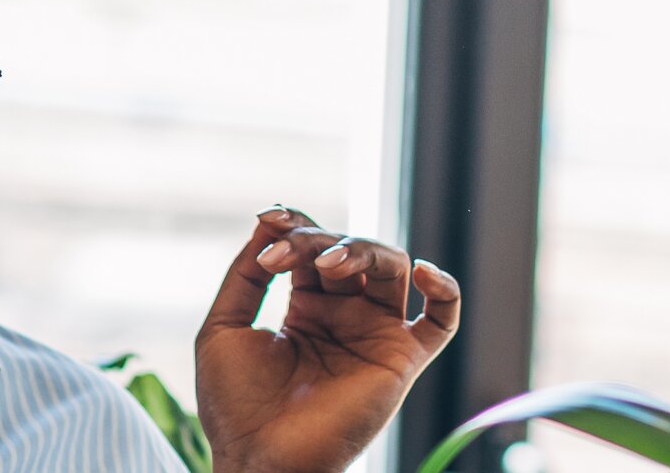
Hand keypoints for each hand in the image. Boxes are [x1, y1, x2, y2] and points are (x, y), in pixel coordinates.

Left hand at [196, 207, 462, 472]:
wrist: (257, 461)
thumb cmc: (236, 406)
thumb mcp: (224, 327)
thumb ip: (246, 273)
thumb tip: (269, 221)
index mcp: (305, 307)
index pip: (313, 245)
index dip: (296, 224)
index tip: (269, 219)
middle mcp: (345, 317)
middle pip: (349, 249)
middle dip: (316, 240)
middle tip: (280, 258)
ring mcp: (375, 336)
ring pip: (391, 267)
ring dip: (360, 249)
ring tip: (324, 264)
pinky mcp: (402, 361)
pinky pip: (442, 321)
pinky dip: (445, 290)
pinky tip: (422, 272)